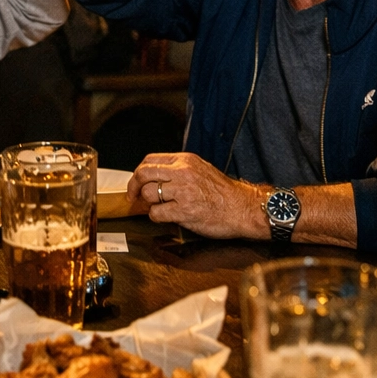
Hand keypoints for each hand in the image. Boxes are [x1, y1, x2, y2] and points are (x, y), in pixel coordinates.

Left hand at [127, 153, 263, 239]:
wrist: (242, 208)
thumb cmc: (223, 193)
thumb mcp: (201, 170)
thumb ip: (178, 170)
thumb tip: (155, 177)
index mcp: (185, 161)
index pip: (150, 160)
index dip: (139, 172)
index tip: (137, 182)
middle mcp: (182, 173)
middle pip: (144, 174)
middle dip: (133, 187)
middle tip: (133, 197)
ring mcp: (183, 192)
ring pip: (148, 194)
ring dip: (149, 204)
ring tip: (159, 208)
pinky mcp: (184, 211)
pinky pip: (157, 213)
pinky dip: (157, 217)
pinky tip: (167, 217)